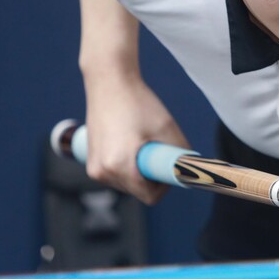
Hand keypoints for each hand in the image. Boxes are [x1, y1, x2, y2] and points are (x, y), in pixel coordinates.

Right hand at [83, 72, 190, 204]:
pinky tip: (129, 143)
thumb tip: (189, 169)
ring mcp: (94, 168)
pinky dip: (125, 165)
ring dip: (138, 171)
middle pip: (138, 191)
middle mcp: (103, 172)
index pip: (150, 196)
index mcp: (120, 165)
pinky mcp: (90, 161)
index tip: (168, 167)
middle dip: (151, 176)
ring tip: (141, 143)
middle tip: (157, 150)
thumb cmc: (138, 102)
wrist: (109, 82)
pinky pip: (115, 174)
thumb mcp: (168, 127)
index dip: (165, 185)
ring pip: (126, 184)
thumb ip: (180, 153)